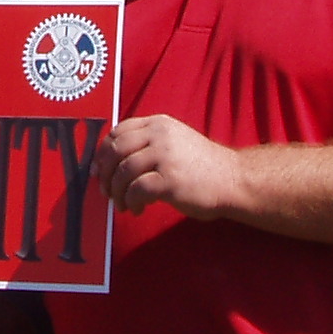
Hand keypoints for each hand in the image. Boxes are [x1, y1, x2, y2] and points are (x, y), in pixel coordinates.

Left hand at [93, 113, 246, 218]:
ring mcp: (165, 156)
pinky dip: (131, 202)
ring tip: (122, 204)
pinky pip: (136, 190)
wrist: (233, 180)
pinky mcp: (170, 180)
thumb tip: (109, 163)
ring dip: (117, 192)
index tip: (99, 170)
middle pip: (115, 150)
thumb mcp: (174, 142)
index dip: (103, 152)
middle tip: (106, 191)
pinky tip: (137, 209)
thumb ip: (147, 144)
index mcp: (159, 124)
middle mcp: (160, 135)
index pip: (118, 131)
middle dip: (105, 174)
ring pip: (123, 172)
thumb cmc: (201, 166)